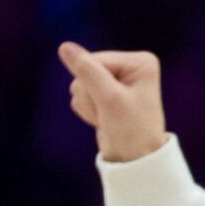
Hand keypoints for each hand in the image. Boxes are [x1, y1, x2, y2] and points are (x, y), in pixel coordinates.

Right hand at [56, 43, 168, 163]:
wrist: (134, 159)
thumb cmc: (131, 130)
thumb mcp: (109, 98)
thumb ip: (86, 71)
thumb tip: (64, 46)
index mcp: (140, 61)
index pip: (94, 59)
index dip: (95, 84)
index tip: (116, 104)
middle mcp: (130, 65)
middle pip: (85, 69)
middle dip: (91, 94)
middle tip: (111, 113)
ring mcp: (116, 78)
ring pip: (79, 83)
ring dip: (88, 104)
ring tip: (108, 116)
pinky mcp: (104, 91)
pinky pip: (79, 93)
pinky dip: (87, 109)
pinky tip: (103, 118)